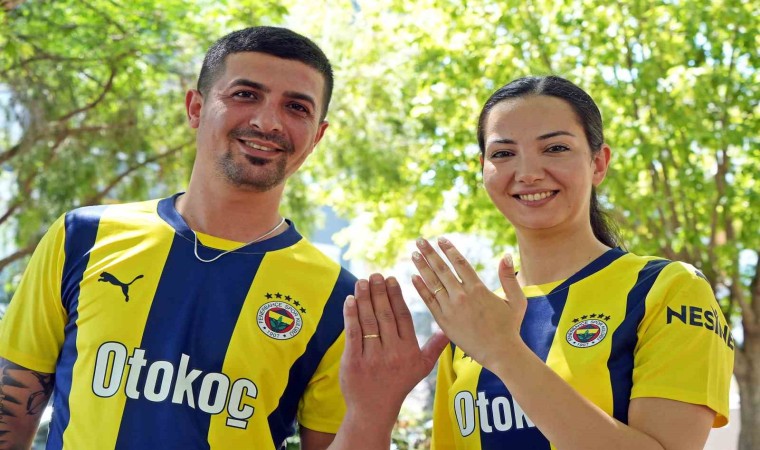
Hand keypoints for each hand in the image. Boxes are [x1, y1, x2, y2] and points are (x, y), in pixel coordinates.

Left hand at [340, 274, 447, 428]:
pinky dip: (350, 316)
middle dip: (379, 292)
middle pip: (385, 315)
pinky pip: (353, 334)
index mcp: (409, 350)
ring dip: (364, 299)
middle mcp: (393, 353)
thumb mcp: (422, 368)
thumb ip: (434, 348)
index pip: (403, 316)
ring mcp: (373, 357)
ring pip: (369, 322)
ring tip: (362, 282)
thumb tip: (449, 331)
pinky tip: (349, 300)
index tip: (391, 279)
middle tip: (375, 274)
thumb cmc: (398, 385)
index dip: (396, 296)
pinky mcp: (354, 362)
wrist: (373, 410)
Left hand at [411, 237, 526, 369]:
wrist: (500, 353)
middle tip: (420, 241)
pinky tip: (413, 277)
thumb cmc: (510, 327)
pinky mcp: (444, 321)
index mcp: (478, 288)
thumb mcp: (516, 300)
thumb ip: (510, 277)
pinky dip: (421, 288)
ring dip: (422, 267)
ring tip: (414, 254)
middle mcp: (462, 296)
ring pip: (433, 283)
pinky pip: (429, 301)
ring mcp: (451, 309)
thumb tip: (506, 255)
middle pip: (442, 269)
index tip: (440, 239)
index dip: (449, 249)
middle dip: (430, 253)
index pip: (460, 263)